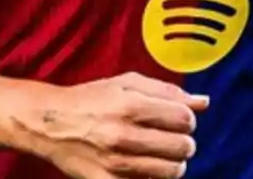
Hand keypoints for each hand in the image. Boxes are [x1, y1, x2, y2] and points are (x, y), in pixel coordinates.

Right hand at [19, 72, 207, 178]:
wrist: (48, 123)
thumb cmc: (92, 98)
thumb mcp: (127, 83)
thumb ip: (167, 91)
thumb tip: (204, 102)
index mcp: (130, 105)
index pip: (184, 118)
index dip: (188, 119)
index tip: (180, 120)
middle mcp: (123, 135)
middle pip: (182, 147)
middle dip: (185, 142)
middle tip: (174, 139)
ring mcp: (114, 163)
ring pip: (171, 171)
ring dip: (174, 163)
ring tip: (164, 155)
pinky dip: (154, 178)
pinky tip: (148, 168)